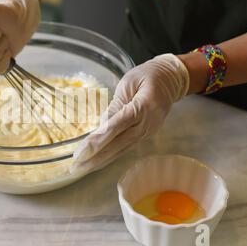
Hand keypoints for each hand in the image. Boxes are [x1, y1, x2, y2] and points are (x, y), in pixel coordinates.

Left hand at [71, 54, 189, 173]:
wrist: (172, 80)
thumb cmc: (149, 75)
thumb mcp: (129, 83)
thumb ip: (116, 105)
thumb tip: (101, 127)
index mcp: (144, 106)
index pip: (117, 126)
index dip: (99, 140)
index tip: (82, 152)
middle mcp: (147, 124)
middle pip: (118, 144)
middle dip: (95, 157)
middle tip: (75, 167)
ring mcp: (147, 132)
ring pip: (121, 150)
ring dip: (100, 161)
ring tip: (80, 170)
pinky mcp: (144, 135)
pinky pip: (125, 148)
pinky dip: (109, 157)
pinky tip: (95, 163)